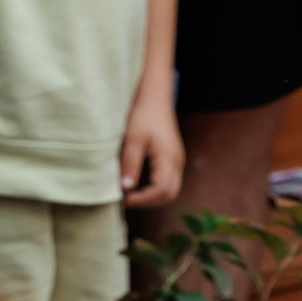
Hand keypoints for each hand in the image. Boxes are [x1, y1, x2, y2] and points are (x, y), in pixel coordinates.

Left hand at [121, 93, 184, 207]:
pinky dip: (155, 188)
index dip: (144, 200)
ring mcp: (176, 160)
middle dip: (149, 202)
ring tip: (131, 194)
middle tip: (127, 201)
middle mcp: (177, 162)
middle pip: (170, 194)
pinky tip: (137, 184)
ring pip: (171, 189)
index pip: (162, 190)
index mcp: (168, 158)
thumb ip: (130, 164)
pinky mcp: (172, 158)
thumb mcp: (132, 139)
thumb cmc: (142, 115)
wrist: (154, 98)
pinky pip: (168, 180)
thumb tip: (126, 188)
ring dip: (152, 196)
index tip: (125, 199)